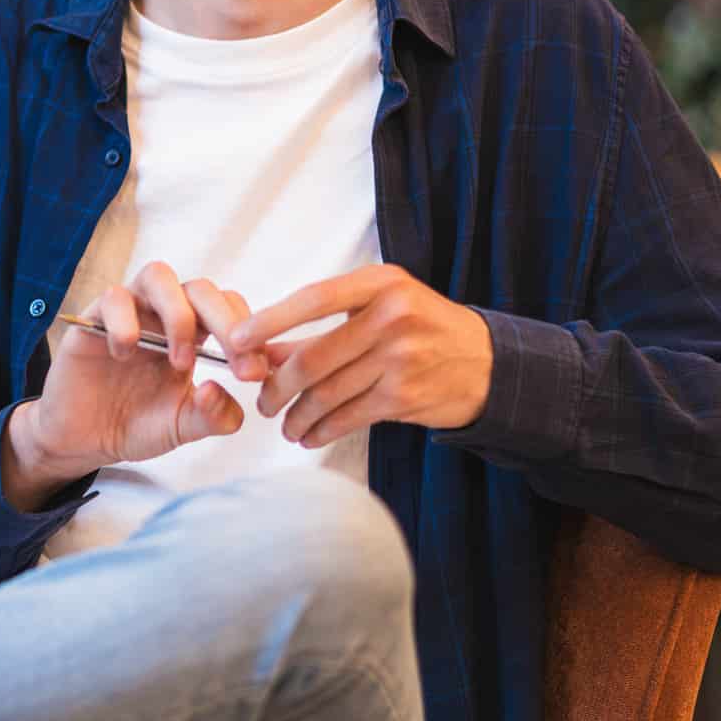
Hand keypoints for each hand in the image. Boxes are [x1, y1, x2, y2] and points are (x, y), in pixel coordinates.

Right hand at [31, 261, 269, 475]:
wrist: (85, 440)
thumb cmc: (137, 424)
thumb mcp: (183, 426)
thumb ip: (212, 415)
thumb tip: (220, 389)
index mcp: (195, 333)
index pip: (230, 309)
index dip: (250, 335)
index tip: (256, 374)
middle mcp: (164, 314)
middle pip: (201, 288)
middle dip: (225, 320)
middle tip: (236, 362)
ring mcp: (130, 311)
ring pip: (159, 276)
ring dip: (178, 315)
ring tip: (179, 361)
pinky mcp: (94, 318)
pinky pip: (113, 298)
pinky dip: (125, 324)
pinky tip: (125, 355)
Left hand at [225, 265, 492, 449]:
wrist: (486, 363)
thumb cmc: (423, 328)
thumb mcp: (381, 307)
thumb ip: (325, 326)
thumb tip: (264, 349)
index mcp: (381, 284)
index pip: (313, 299)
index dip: (269, 320)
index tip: (234, 339)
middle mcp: (391, 316)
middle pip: (312, 357)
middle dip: (277, 386)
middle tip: (263, 401)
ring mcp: (400, 358)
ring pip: (327, 393)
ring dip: (297, 415)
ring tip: (286, 425)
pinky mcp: (404, 396)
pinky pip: (347, 417)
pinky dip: (321, 430)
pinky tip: (310, 436)